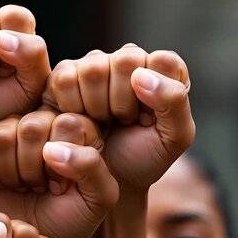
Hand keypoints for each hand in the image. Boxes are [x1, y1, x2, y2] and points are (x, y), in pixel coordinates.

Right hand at [0, 111, 116, 237]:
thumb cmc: (73, 217)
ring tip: (23, 187)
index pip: (67, 124)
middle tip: (40, 188)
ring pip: (2, 136)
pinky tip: (2, 186)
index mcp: (77, 127)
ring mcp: (11, 129)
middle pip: (31, 127)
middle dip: (35, 169)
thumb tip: (51, 149)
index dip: (63, 162)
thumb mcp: (100, 197)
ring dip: (12, 173)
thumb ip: (91, 166)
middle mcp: (43, 121)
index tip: (64, 185)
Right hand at [43, 46, 194, 189]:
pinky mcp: (63, 75)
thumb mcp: (174, 137)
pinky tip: (81, 118)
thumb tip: (140, 74)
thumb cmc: (141, 156)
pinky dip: (72, 105)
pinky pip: (65, 79)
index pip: (161, 61)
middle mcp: (127, 59)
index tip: (147, 118)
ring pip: (93, 69)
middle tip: (122, 122)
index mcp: (160, 68)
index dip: (152, 95)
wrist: (103, 179)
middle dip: (123, 103)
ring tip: (102, 121)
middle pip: (125, 61)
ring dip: (97, 106)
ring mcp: (94, 63)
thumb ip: (174, 101)